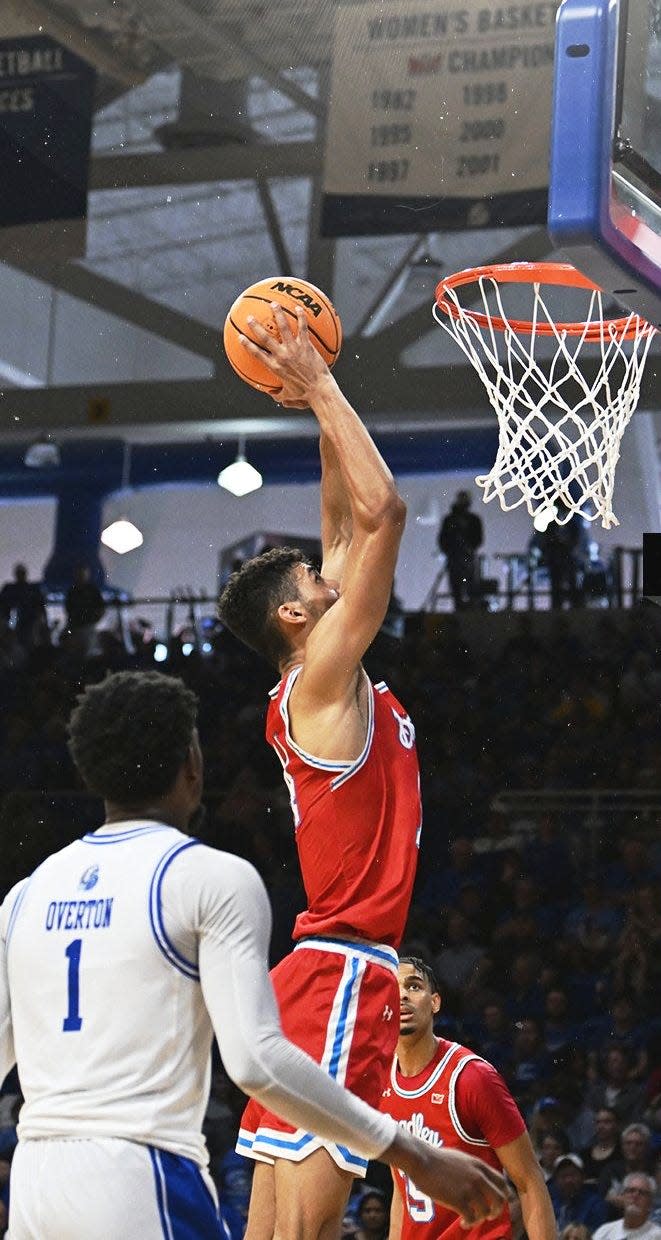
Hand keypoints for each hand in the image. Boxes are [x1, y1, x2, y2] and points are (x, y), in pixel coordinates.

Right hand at [239, 304, 331, 406]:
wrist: (319, 390)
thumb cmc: (304, 395)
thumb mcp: (288, 396)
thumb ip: (278, 395)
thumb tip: (272, 395)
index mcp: (275, 367)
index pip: (257, 354)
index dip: (247, 345)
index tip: (240, 337)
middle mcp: (282, 356)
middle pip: (265, 338)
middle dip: (256, 326)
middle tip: (249, 317)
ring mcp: (294, 349)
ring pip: (283, 328)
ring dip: (278, 314)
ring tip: (273, 304)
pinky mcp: (306, 346)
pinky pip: (303, 328)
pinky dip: (301, 317)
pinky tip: (299, 308)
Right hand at [389, 1135, 506, 1226]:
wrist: (421, 1160)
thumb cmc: (436, 1158)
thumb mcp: (460, 1158)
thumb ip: (472, 1168)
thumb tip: (478, 1178)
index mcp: (479, 1165)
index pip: (502, 1182)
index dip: (503, 1194)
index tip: (495, 1202)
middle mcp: (478, 1177)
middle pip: (500, 1199)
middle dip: (496, 1210)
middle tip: (489, 1215)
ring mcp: (469, 1189)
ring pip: (486, 1211)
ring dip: (480, 1219)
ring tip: (471, 1220)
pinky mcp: (458, 1200)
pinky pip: (472, 1218)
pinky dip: (469, 1223)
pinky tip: (462, 1223)